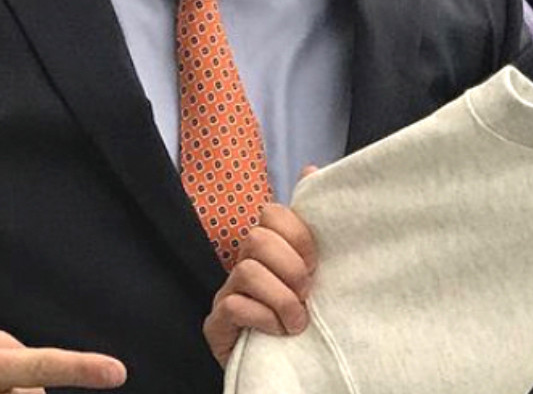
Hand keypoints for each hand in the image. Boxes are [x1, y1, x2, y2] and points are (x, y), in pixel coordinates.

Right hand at [203, 180, 318, 366]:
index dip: (298, 236)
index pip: (273, 213)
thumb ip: (312, 225)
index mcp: (268, 247)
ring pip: (246, 271)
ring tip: (297, 321)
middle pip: (256, 238)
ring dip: (281, 299)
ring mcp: (226, 293)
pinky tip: (277, 332)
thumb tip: (312, 169)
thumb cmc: (300, 312)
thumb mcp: (313, 269)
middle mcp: (242, 263)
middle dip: (290, 267)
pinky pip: (234, 306)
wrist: (284, 364)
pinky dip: (263, 318)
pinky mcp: (215, 324)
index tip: (317, 264)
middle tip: (306, 293)